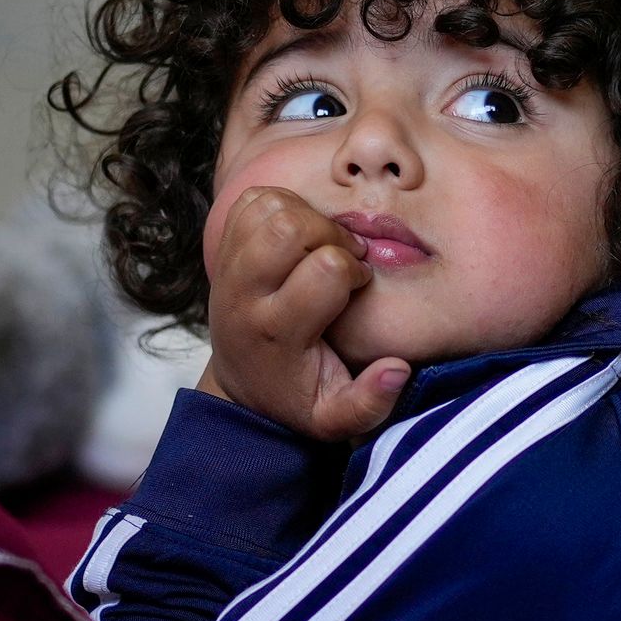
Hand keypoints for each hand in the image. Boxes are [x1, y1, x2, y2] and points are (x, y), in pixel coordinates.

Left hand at [199, 186, 411, 443]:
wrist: (242, 383)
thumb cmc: (298, 395)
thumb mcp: (335, 419)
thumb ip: (369, 403)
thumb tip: (397, 369)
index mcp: (275, 331)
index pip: (325, 268)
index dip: (354, 269)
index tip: (359, 286)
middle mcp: (244, 294)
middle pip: (289, 227)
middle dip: (330, 233)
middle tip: (344, 256)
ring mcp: (227, 267)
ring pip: (269, 208)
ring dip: (307, 215)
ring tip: (322, 244)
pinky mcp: (224, 248)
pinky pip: (252, 201)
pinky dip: (283, 205)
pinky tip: (301, 234)